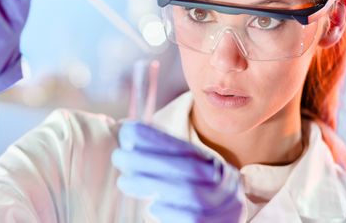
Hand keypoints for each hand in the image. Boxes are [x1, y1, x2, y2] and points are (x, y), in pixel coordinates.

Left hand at [112, 121, 243, 222]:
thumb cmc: (191, 204)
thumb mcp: (181, 178)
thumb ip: (160, 159)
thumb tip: (125, 130)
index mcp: (213, 164)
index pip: (187, 147)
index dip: (158, 138)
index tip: (128, 131)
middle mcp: (225, 181)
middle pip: (188, 167)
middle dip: (150, 159)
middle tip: (118, 156)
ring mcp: (227, 204)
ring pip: (190, 192)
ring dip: (154, 184)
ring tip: (125, 181)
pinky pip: (196, 218)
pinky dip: (171, 212)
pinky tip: (152, 207)